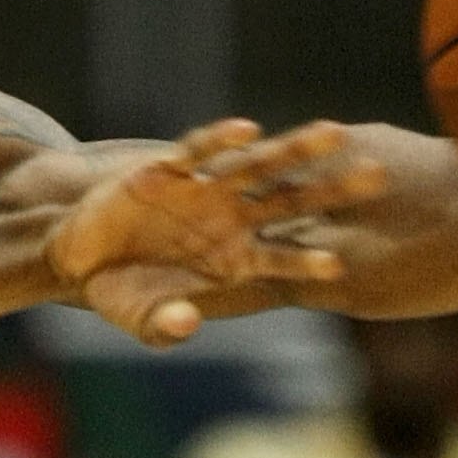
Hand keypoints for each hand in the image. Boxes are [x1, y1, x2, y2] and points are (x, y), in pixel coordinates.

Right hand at [45, 119, 387, 344]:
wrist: (79, 258)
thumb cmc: (120, 292)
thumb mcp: (141, 319)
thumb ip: (164, 327)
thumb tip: (186, 322)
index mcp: (232, 259)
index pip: (281, 259)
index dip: (307, 262)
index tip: (339, 265)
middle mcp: (228, 220)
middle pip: (291, 201)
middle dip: (333, 189)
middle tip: (378, 177)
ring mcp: (203, 192)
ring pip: (258, 166)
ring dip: (295, 151)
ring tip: (333, 133)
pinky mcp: (167, 169)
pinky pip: (199, 152)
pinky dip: (220, 141)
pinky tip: (247, 131)